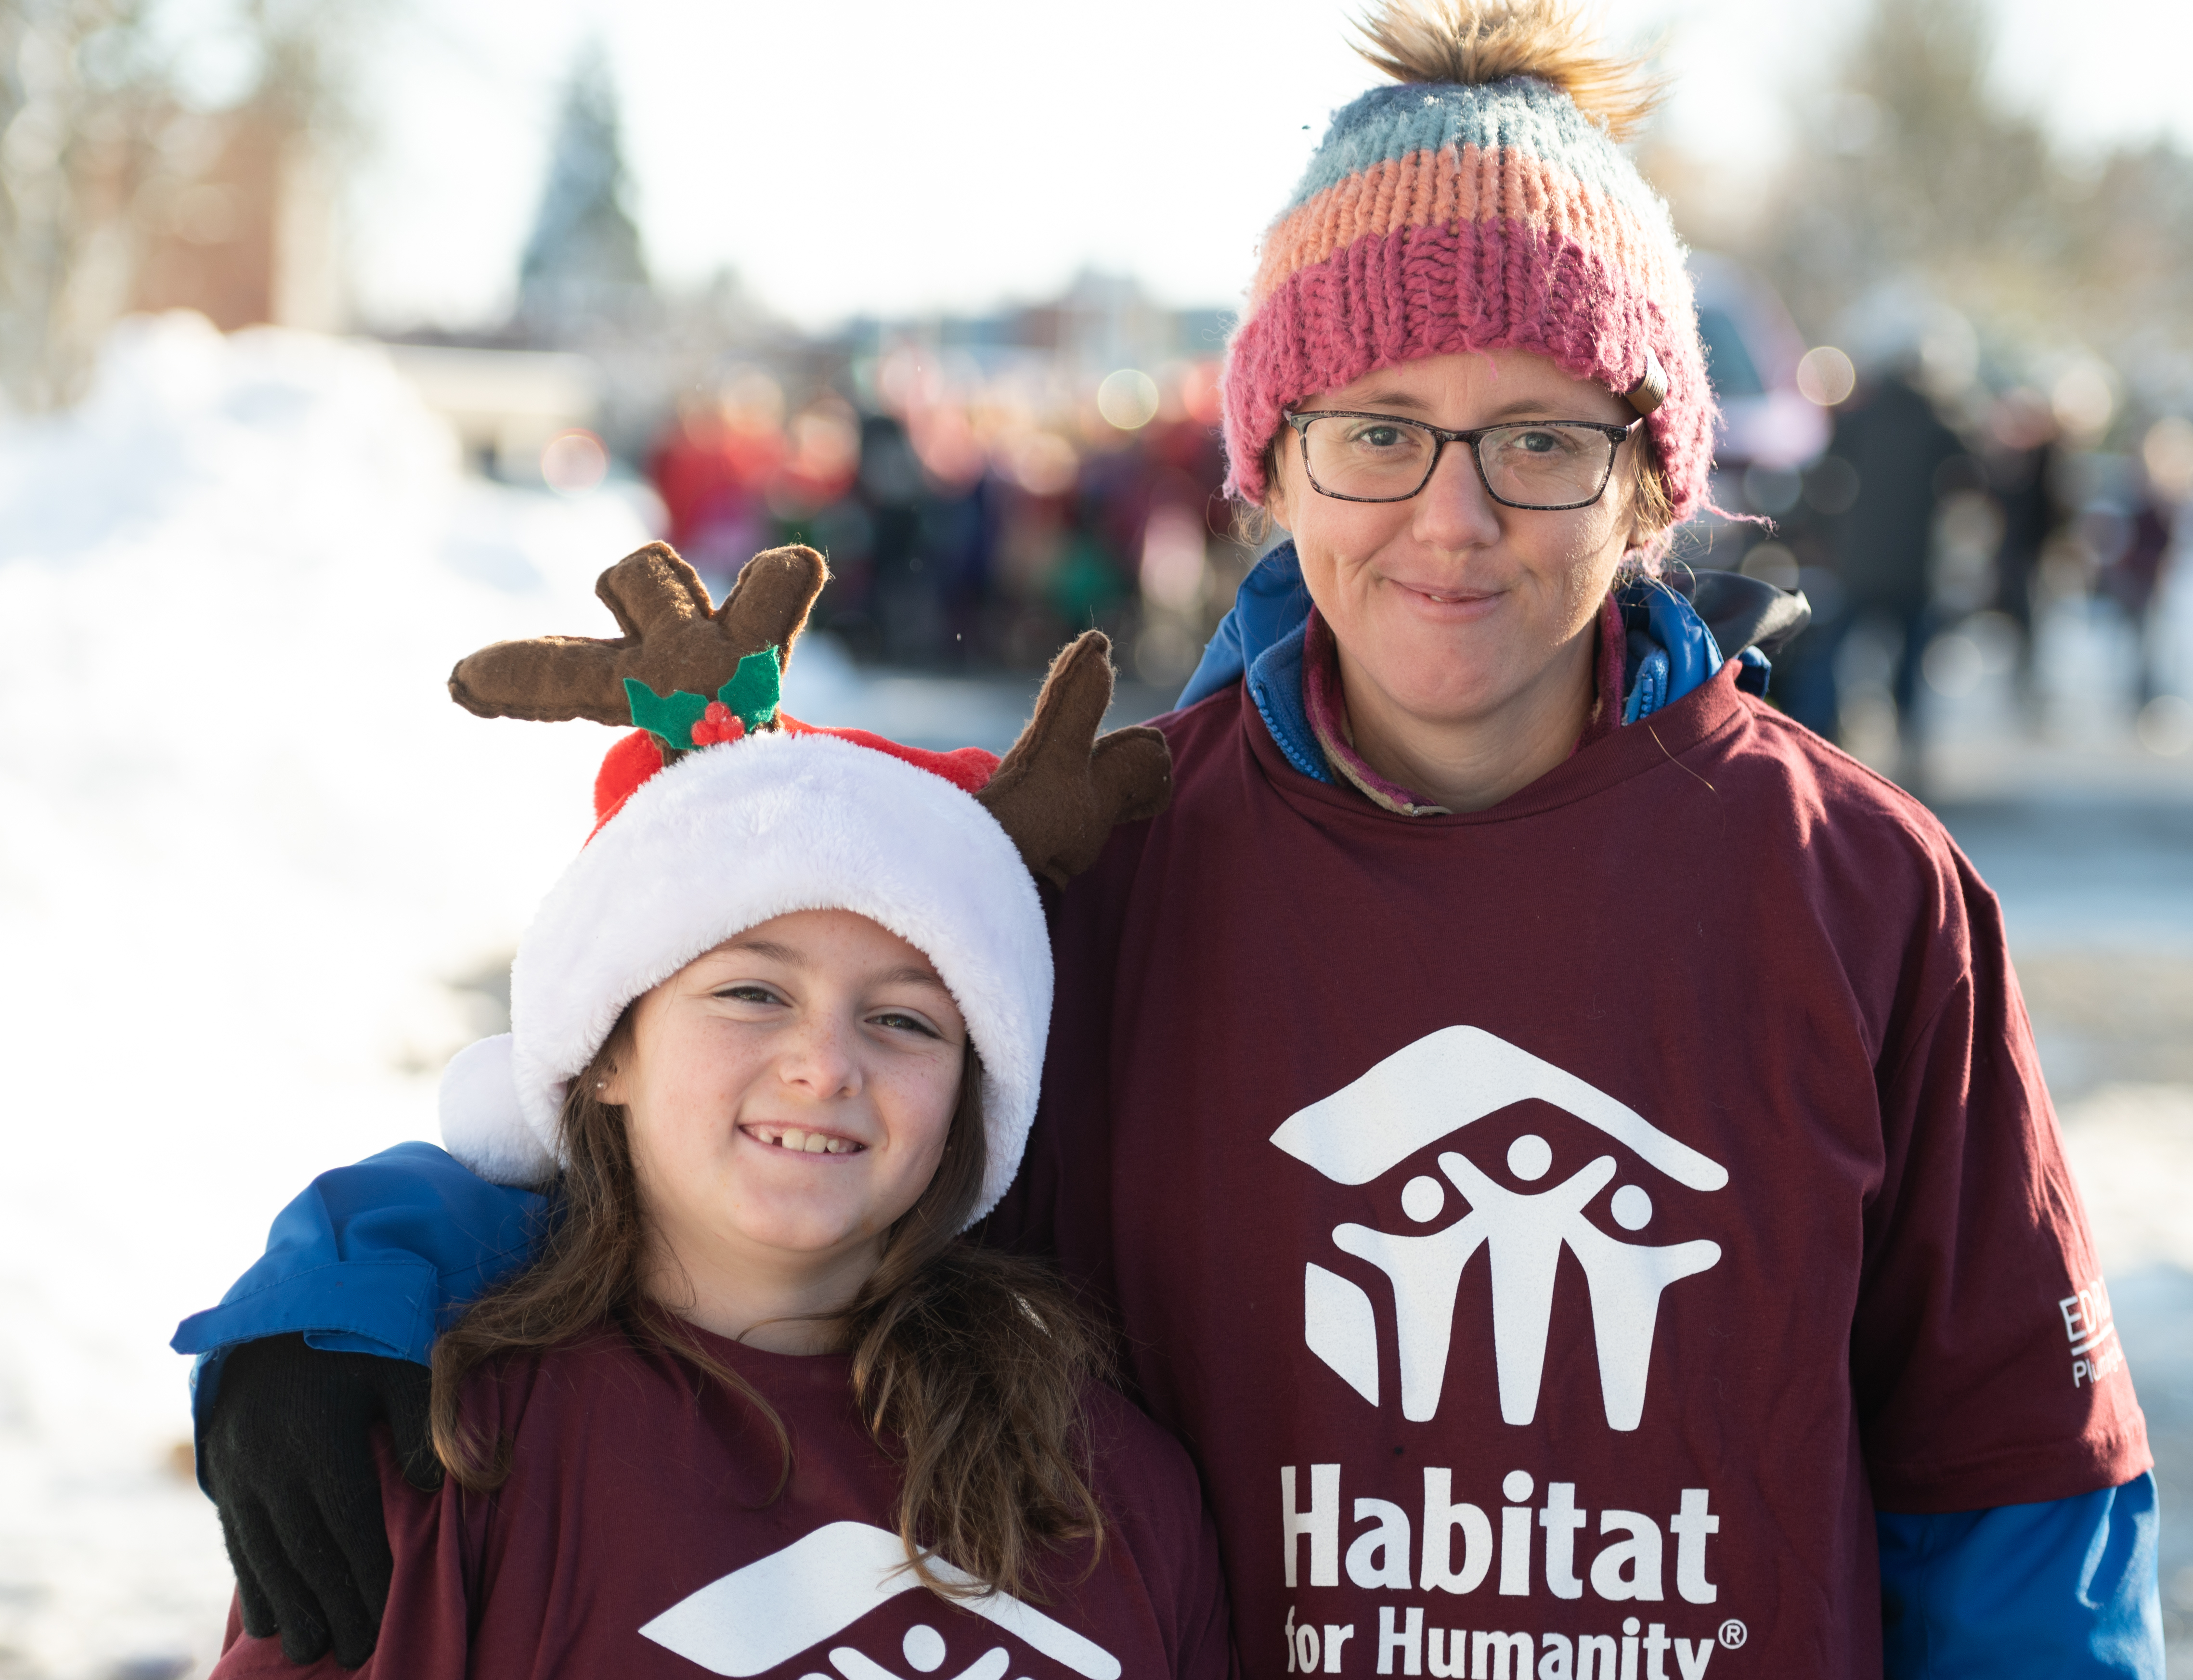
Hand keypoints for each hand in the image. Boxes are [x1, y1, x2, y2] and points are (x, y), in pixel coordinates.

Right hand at [200, 1334, 441, 1666]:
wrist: (277, 1316)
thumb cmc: (359, 1342)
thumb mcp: (399, 1366)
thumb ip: (420, 1422)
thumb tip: (429, 1484)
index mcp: (318, 1432)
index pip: (348, 1519)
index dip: (369, 1571)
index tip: (390, 1612)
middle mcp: (270, 1459)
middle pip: (305, 1548)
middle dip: (333, 1605)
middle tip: (357, 1654)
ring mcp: (238, 1471)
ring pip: (265, 1555)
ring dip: (291, 1608)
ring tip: (314, 1651)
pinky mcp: (220, 1477)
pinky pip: (236, 1542)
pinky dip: (252, 1585)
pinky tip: (269, 1622)